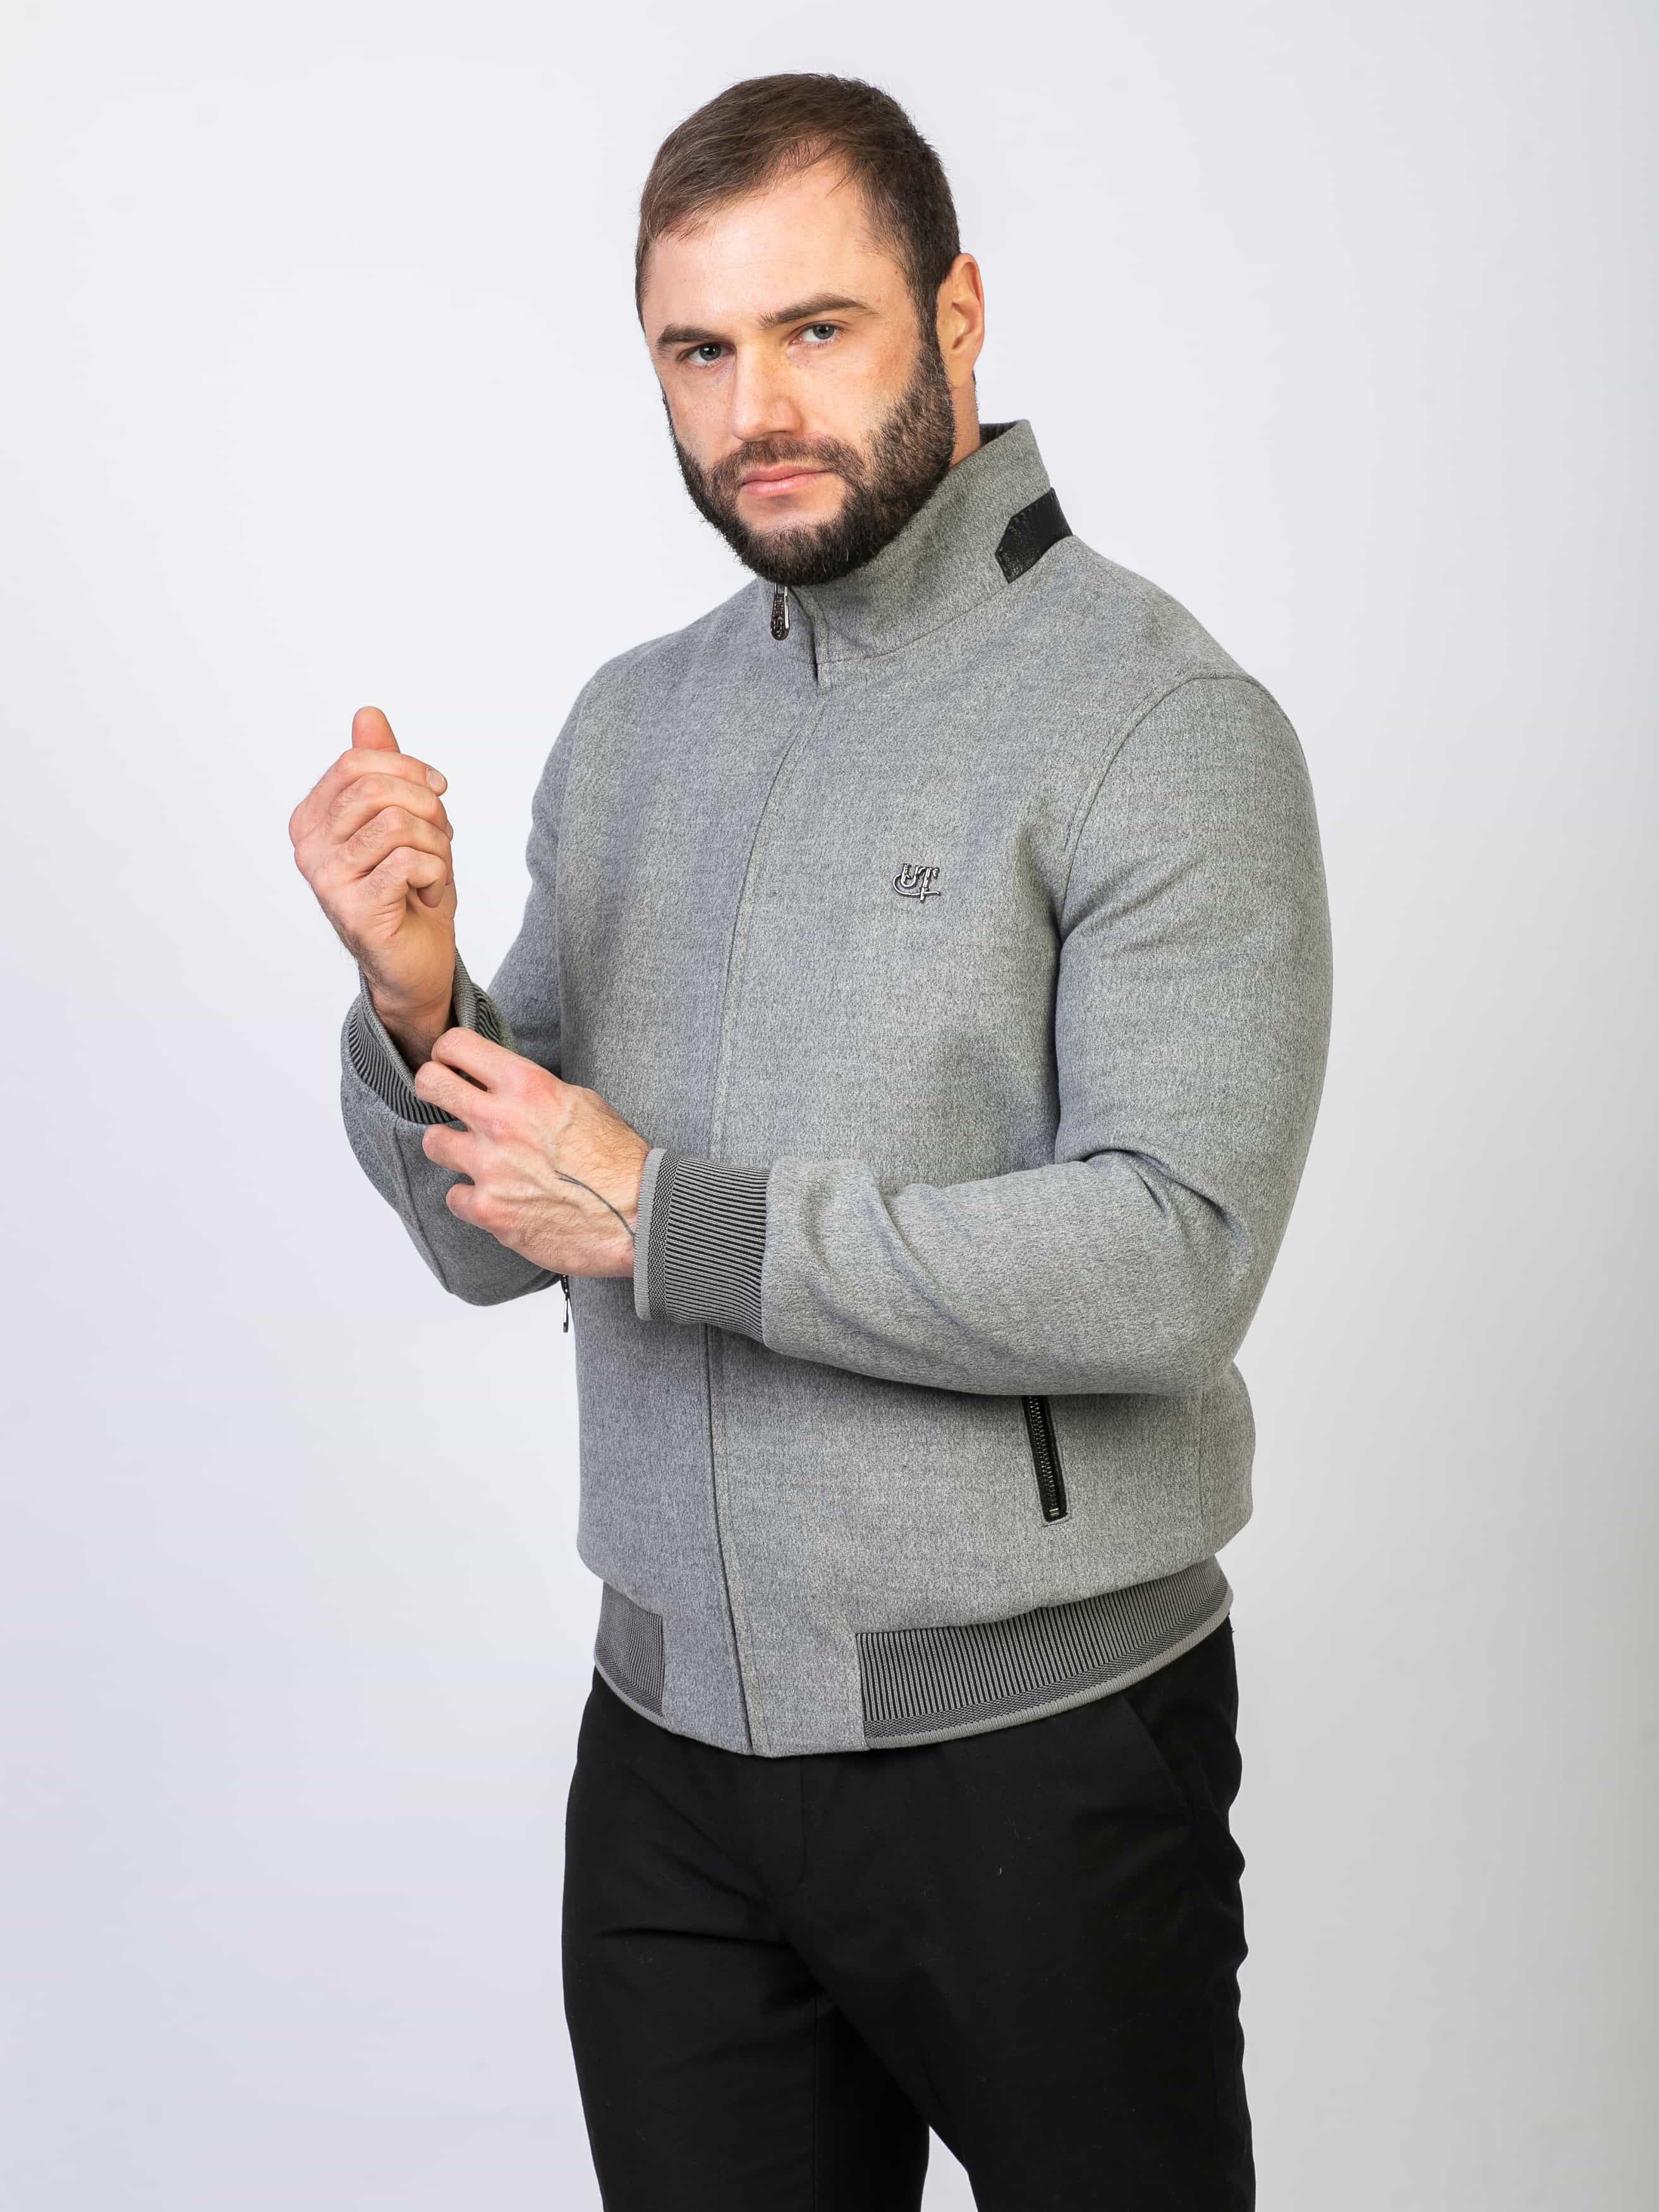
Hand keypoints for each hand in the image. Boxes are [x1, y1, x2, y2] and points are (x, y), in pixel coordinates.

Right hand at [289, 705, 456, 1022]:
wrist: (416, 961)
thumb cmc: (409, 889)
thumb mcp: (402, 818)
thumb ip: (383, 768)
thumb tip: (368, 713)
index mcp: (312, 819)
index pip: (355, 762)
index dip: (407, 767)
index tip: (437, 789)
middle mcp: (309, 849)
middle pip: (376, 788)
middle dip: (427, 806)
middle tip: (440, 838)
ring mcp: (328, 881)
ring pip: (396, 823)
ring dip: (435, 844)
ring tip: (433, 870)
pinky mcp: (356, 911)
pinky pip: (410, 862)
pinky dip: (436, 874)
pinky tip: (428, 894)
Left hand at [411, 1027, 650, 1279]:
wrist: (639, 1217)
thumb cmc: (618, 1161)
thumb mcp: (583, 1102)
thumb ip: (535, 1092)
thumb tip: (508, 1089)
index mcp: (526, 1086)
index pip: (456, 1046)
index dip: (449, 1053)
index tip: (452, 1064)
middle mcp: (501, 1121)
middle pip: (429, 1084)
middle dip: (434, 1088)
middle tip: (445, 1099)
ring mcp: (490, 1168)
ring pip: (433, 1142)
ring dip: (452, 1148)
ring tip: (479, 1157)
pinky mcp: (488, 1210)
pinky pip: (454, 1197)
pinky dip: (473, 1198)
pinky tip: (499, 1197)